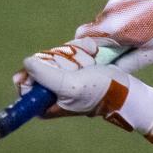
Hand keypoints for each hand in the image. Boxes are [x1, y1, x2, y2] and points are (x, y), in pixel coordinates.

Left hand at [21, 44, 152, 133]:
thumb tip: (26, 63)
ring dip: (77, 53)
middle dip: (64, 59)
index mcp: (43, 103)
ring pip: (57, 54)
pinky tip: (94, 53)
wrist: (127, 89)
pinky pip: (70, 50)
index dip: (38, 68)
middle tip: (80, 67)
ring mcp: (62, 78)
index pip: (25, 79)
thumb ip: (46, 76)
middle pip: (41, 63)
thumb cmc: (99, 91)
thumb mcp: (70, 85)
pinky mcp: (74, 68)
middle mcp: (49, 92)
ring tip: (92, 61)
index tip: (55, 67)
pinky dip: (83, 49)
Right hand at [75, 0, 152, 71]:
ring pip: (106, 15)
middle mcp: (110, 10)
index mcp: (115, 29)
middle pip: (95, 27)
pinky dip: (123, 9)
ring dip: (116, 22)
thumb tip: (110, 72)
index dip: (87, 48)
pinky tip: (142, 10)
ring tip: (140, 24)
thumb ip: (127, 63)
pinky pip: (115, 2)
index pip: (83, 39)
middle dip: (105, 37)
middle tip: (126, 43)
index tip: (97, 55)